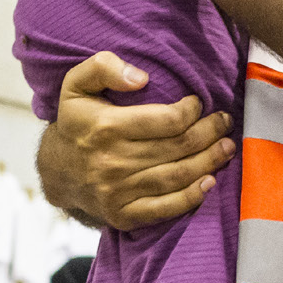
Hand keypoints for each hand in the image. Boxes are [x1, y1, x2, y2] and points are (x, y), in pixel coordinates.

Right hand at [35, 52, 235, 230]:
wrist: (56, 171)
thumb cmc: (76, 122)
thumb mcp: (76, 84)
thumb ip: (103, 67)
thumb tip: (140, 77)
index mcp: (106, 127)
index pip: (166, 120)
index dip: (191, 111)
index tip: (198, 103)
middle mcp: (112, 162)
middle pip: (177, 148)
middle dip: (209, 133)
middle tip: (223, 122)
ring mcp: (118, 192)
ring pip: (177, 176)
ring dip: (209, 161)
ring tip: (227, 147)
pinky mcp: (123, 216)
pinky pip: (165, 209)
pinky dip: (192, 197)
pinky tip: (210, 182)